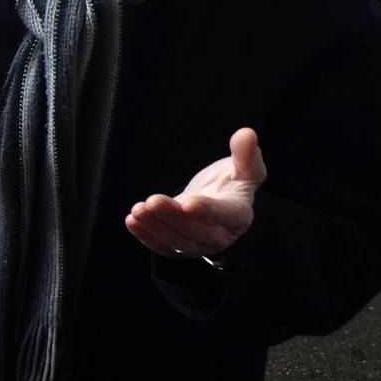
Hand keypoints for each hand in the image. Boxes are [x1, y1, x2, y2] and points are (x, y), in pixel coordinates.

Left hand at [125, 127, 264, 259]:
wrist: (218, 198)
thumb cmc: (232, 182)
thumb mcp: (244, 166)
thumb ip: (246, 153)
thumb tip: (247, 133)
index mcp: (239, 214)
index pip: (226, 215)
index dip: (208, 210)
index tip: (188, 202)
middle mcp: (221, 235)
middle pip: (197, 231)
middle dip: (173, 217)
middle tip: (152, 201)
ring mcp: (199, 244)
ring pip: (177, 241)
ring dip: (155, 226)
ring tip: (137, 210)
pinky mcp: (180, 246)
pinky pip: (163, 246)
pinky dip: (146, 236)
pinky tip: (132, 221)